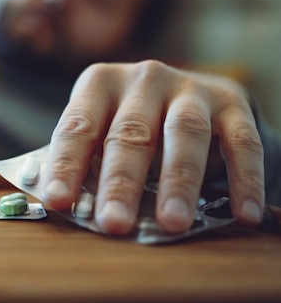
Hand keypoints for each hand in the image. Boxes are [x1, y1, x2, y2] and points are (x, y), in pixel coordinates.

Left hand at [41, 60, 264, 234]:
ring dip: (178, 181)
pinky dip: (243, 177)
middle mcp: (143, 79)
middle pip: (130, 134)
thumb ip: (84, 160)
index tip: (58, 202)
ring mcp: (189, 88)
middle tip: (114, 223)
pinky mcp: (231, 103)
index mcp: (99, 83)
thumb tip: (60, 206)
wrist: (187, 94)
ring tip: (172, 223)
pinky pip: (241, 141)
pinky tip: (241, 212)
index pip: (77, 127)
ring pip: (183, 134)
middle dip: (121, 182)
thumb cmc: (129, 122)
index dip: (66, 164)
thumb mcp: (100, 129)